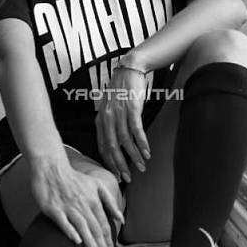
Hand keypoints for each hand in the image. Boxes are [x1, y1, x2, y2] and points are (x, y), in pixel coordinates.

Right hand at [29, 155, 124, 246]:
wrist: (51, 168)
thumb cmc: (74, 179)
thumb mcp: (97, 185)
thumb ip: (109, 201)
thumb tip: (120, 218)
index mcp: (94, 202)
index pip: (104, 226)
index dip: (109, 244)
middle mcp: (83, 205)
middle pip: (97, 230)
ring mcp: (68, 207)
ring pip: (83, 228)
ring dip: (92, 244)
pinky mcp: (53, 208)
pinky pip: (64, 222)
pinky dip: (71, 231)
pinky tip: (77, 242)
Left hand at [95, 65, 151, 182]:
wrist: (130, 68)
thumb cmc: (122, 90)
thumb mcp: (111, 108)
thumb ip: (110, 124)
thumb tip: (116, 144)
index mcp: (100, 119)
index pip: (102, 146)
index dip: (109, 162)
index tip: (117, 174)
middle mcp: (107, 117)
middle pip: (112, 147)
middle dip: (120, 165)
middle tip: (127, 178)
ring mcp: (119, 112)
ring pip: (125, 140)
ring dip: (134, 156)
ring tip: (142, 166)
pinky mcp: (131, 107)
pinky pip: (136, 129)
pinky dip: (142, 143)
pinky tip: (147, 152)